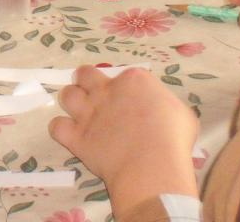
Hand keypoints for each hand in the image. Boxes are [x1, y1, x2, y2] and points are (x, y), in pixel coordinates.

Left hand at [49, 66, 198, 216]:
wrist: (152, 166)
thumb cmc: (174, 140)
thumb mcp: (182, 114)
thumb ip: (164, 105)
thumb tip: (160, 111)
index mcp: (135, 80)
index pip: (125, 75)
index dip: (127, 88)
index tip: (133, 101)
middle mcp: (106, 90)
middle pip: (85, 74)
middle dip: (87, 81)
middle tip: (95, 96)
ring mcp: (88, 112)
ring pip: (67, 95)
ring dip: (72, 102)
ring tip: (82, 114)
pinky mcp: (76, 135)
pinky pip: (57, 126)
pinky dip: (62, 130)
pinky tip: (71, 135)